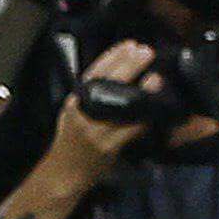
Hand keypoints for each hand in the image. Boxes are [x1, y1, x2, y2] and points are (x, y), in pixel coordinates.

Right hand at [38, 42, 156, 188]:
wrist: (63, 174)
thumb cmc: (71, 142)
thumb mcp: (74, 112)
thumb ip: (91, 94)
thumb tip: (120, 71)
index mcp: (75, 101)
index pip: (94, 72)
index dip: (113, 56)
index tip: (130, 44)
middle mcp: (83, 112)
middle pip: (108, 83)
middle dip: (128, 65)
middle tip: (146, 52)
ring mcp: (95, 130)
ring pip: (121, 106)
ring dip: (141, 91)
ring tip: (155, 77)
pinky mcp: (107, 147)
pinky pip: (130, 129)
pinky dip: (143, 118)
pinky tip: (154, 108)